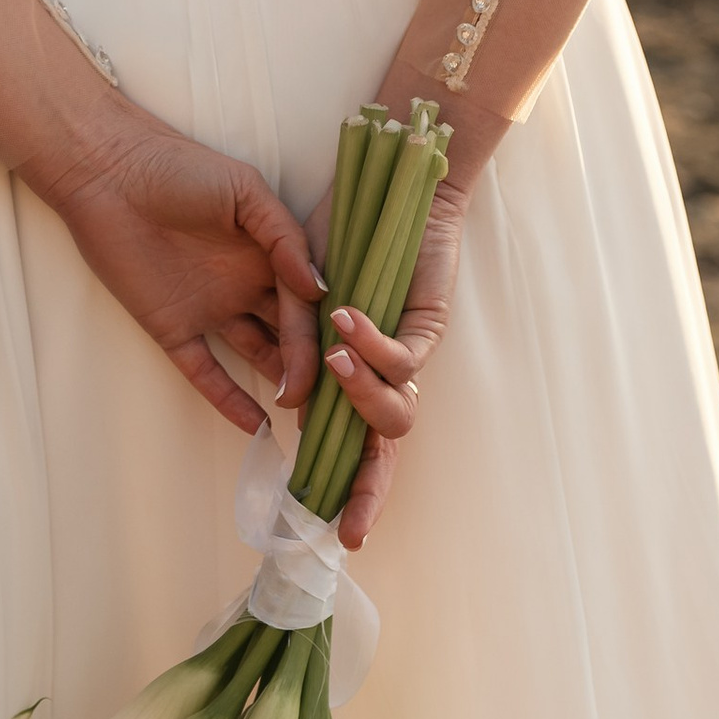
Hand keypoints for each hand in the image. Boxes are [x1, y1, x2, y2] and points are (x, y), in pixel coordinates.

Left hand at [28, 120, 321, 429]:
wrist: (108, 172)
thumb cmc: (178, 169)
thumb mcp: (244, 191)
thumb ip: (284, 236)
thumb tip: (319, 289)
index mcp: (269, 253)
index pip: (308, 302)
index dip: (328, 330)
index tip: (351, 358)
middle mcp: (246, 286)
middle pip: (290, 334)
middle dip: (315, 366)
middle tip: (336, 399)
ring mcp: (211, 310)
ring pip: (257, 356)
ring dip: (283, 384)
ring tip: (307, 418)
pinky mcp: (173, 328)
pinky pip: (204, 371)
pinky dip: (229, 400)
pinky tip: (255, 426)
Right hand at [315, 182, 462, 550]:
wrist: (389, 190)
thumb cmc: (342, 236)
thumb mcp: (299, 298)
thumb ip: (296, 349)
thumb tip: (292, 409)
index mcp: (351, 375)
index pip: (349, 443)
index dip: (341, 487)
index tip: (323, 527)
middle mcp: (383, 375)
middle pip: (384, 451)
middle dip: (369, 493)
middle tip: (350, 528)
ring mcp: (408, 354)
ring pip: (395, 412)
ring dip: (359, 396)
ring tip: (331, 359)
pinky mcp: (427, 326)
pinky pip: (401, 357)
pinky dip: (369, 345)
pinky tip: (343, 319)